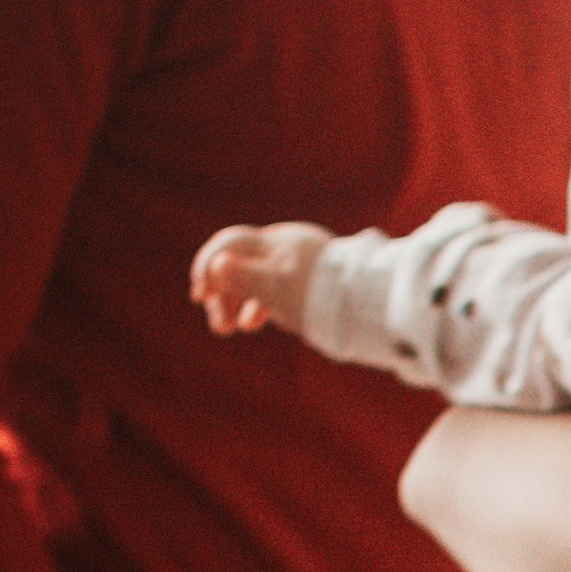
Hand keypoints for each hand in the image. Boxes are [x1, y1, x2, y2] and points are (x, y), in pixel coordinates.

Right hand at [191, 219, 334, 335]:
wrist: (371, 308)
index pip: (230, 244)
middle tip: (218, 325)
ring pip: (252, 283)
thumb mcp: (280, 287)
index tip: (199, 294)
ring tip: (228, 328)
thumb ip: (247, 276)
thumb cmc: (322, 295)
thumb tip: (217, 265)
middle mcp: (283, 251)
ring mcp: (293, 270)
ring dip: (235, 304)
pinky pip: (269, 295)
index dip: (208, 265)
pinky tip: (251, 322)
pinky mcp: (303, 290)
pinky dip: (255, 308)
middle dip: (222, 292)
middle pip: (238, 265)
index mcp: (277, 242)